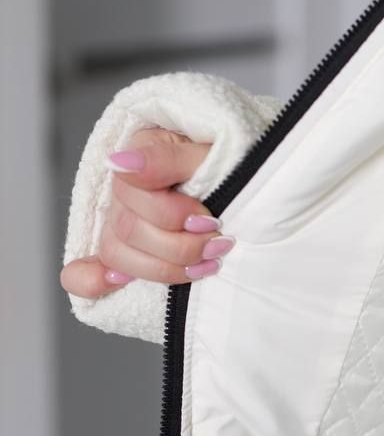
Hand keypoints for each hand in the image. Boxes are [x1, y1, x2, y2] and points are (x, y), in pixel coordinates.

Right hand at [60, 127, 234, 298]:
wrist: (250, 184)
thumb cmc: (230, 166)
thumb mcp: (210, 151)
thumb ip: (166, 158)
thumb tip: (121, 163)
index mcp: (139, 159)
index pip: (130, 192)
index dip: (172, 214)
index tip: (211, 221)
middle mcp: (122, 192)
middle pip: (127, 230)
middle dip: (180, 246)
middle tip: (219, 245)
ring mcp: (118, 223)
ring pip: (116, 255)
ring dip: (162, 269)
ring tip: (206, 266)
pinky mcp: (123, 252)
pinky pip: (81, 274)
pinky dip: (93, 282)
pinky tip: (118, 284)